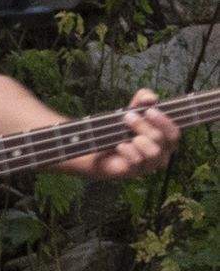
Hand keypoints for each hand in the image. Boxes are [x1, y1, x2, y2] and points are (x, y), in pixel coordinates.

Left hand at [58, 88, 183, 182]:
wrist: (96, 148)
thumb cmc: (119, 128)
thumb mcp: (131, 108)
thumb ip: (143, 98)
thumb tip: (152, 98)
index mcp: (165, 139)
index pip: (174, 132)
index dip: (164, 121)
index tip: (149, 111)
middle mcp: (162, 153)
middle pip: (161, 139)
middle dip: (144, 126)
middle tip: (127, 116)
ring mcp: (149, 164)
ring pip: (154, 152)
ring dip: (138, 139)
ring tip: (124, 133)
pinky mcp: (135, 172)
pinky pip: (138, 162)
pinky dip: (128, 151)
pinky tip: (120, 146)